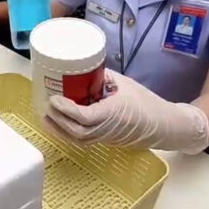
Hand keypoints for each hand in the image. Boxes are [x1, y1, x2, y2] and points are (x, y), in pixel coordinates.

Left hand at [46, 69, 208, 153]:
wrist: (163, 125)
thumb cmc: (145, 102)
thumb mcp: (124, 84)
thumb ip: (103, 77)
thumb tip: (82, 68)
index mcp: (113, 114)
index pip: (85, 116)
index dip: (67, 109)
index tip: (54, 99)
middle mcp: (106, 129)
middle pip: (76, 131)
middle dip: (57, 120)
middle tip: (44, 105)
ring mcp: (105, 137)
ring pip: (77, 139)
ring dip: (59, 129)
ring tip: (45, 116)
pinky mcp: (104, 141)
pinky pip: (82, 140)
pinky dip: (67, 133)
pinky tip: (57, 124)